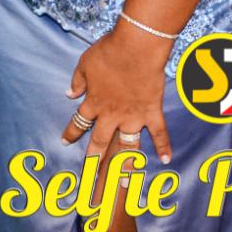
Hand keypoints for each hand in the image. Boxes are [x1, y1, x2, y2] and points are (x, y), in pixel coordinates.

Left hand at [61, 25, 173, 164]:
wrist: (135, 48)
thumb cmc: (108, 52)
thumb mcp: (84, 64)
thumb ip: (77, 81)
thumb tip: (69, 93)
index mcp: (94, 103)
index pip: (79, 122)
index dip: (70, 133)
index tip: (64, 142)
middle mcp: (112, 115)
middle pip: (100, 142)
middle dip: (93, 160)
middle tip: (89, 176)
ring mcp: (133, 116)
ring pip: (127, 146)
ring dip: (125, 165)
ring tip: (122, 183)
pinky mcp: (152, 112)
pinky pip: (159, 133)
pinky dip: (164, 146)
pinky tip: (166, 160)